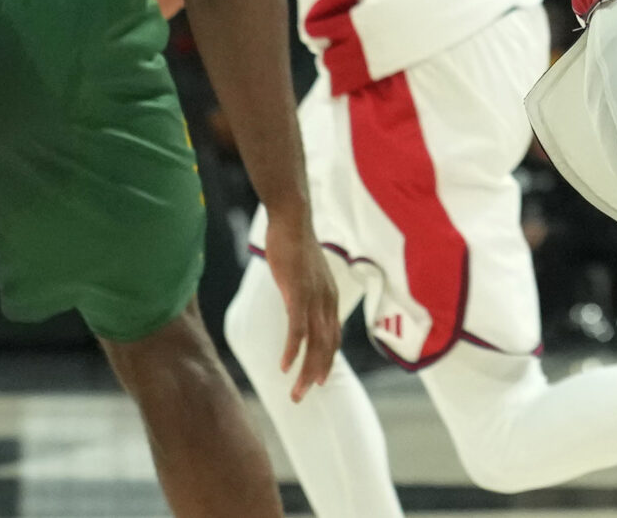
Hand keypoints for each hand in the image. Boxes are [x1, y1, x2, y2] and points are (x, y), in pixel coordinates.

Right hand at [262, 211, 341, 400]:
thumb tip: (297, 307)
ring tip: (295, 392)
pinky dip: (292, 349)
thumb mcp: (304, 275)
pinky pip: (297, 328)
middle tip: (301, 397)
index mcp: (330, 298)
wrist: (292, 219)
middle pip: (326, 348)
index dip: (326, 362)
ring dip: (304, 371)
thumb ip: (304, 293)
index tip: (316, 382)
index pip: (332, 339)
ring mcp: (314, 298)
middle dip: (315, 375)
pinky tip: (284, 365)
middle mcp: (327, 301)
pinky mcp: (298, 292)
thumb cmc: (294, 245)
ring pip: (313, 344)